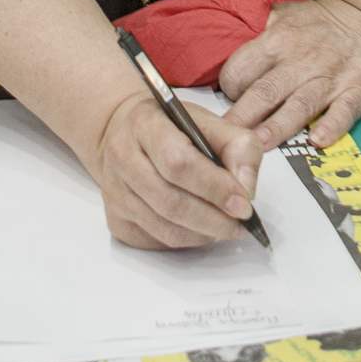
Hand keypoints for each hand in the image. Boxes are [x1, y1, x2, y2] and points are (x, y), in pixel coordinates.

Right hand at [94, 90, 263, 249]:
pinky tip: (201, 228)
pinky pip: (156, 240)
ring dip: (203, 233)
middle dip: (214, 218)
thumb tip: (247, 189)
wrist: (129, 134)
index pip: (178, 162)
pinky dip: (187, 240)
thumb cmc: (173, 128)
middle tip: (241, 223)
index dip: (214, 187)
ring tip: (227, 227)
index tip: (243, 203)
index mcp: (145, 123)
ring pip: (164, 228)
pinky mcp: (115, 218)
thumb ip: (238, 146)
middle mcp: (121, 156)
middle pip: (170, 202)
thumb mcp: (209, 121)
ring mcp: (113, 191)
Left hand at [218, 0, 360, 151]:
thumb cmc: (320, 24)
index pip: (242, 68)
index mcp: (277, 41)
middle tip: (226, 141)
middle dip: (243, 117)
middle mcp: (301, 58)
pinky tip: (319, 140)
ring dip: (278, 126)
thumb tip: (218, 51)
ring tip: (260, 145)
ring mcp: (330, 75)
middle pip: (265, 91)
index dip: (229, 90)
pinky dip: (332, 125)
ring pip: (300, 104)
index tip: (223, 110)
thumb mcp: (282, 17)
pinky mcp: (358, 88)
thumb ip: (254, 35)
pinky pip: (344, 109)